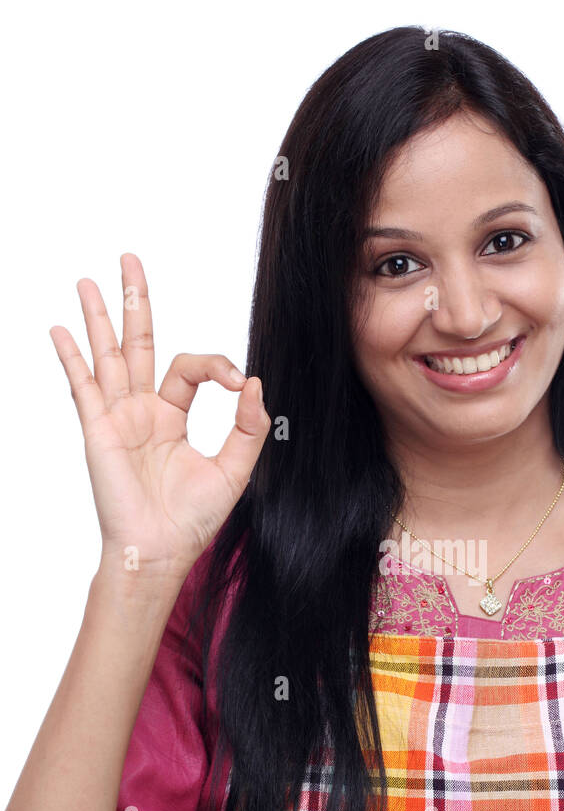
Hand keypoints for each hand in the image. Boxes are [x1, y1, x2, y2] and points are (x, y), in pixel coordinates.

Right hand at [50, 253, 269, 582]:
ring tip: (89, 279)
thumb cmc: (192, 519)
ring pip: (107, 354)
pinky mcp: (99, 430)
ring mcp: (117, 418)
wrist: (161, 551)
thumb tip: (255, 383)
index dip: (216, 365)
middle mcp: (141, 411)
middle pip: (137, 343)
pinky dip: (72, 356)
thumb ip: (249, 427)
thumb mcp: (235, 469)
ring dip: (97, 316)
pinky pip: (83, 386)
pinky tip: (61, 328)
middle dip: (134, 301)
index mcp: (171, 416)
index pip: (190, 368)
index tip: (238, 382)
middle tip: (130, 259)